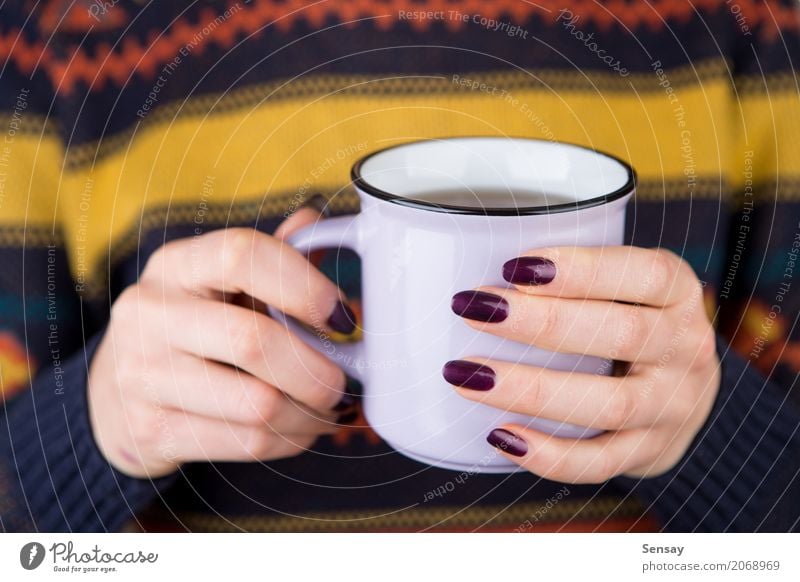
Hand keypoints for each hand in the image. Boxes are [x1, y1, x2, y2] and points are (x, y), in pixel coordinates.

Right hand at [88, 208, 356, 477]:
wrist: (115, 396)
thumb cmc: (190, 330)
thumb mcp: (219, 285)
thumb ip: (269, 258)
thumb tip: (316, 221)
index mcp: (177, 265)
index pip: (241, 254)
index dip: (304, 285)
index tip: (342, 317)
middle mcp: (150, 313)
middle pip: (254, 341)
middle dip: (318, 370)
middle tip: (343, 382)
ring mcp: (144, 374)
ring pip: (259, 404)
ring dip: (311, 414)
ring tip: (327, 410)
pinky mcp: (152, 430)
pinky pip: (247, 442)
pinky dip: (292, 440)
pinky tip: (302, 429)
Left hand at [445, 246, 720, 481]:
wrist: (683, 394)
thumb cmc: (629, 322)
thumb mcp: (625, 288)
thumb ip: (572, 278)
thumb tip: (473, 266)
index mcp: (680, 293)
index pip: (646, 274)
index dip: (582, 269)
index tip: (512, 267)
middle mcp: (686, 349)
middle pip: (622, 334)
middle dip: (540, 323)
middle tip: (472, 310)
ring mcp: (673, 407)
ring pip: (609, 404)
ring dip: (530, 390)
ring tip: (466, 376)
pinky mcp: (650, 453)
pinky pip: (600, 462)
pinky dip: (548, 454)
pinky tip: (499, 436)